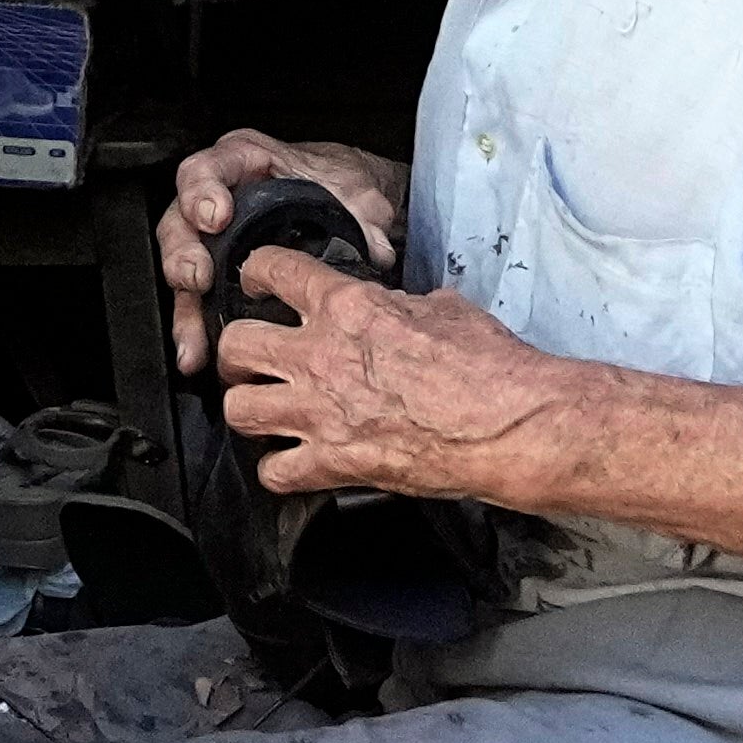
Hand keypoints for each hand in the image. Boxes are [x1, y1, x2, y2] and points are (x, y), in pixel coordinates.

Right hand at [155, 131, 416, 370]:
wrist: (347, 201)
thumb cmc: (339, 184)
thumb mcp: (356, 192)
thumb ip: (366, 217)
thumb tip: (375, 248)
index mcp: (243, 163)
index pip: (208, 168)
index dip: (203, 191)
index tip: (216, 215)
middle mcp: (216, 199)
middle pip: (180, 224)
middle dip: (184, 254)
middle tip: (198, 277)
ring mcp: (210, 241)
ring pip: (181, 270)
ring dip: (185, 308)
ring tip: (194, 340)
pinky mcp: (215, 277)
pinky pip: (195, 302)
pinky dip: (195, 329)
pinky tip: (197, 354)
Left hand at [213, 260, 573, 508]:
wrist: (508, 423)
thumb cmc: (489, 367)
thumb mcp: (445, 309)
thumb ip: (404, 306)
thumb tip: (402, 309)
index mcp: (348, 307)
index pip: (274, 270)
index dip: (256, 273)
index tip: (255, 281)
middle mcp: (321, 356)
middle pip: (234, 345)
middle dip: (236, 353)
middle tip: (251, 360)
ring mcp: (321, 413)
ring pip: (238, 410)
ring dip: (249, 410)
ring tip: (265, 411)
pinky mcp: (333, 463)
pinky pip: (273, 473)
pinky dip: (279, 471)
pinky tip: (293, 463)